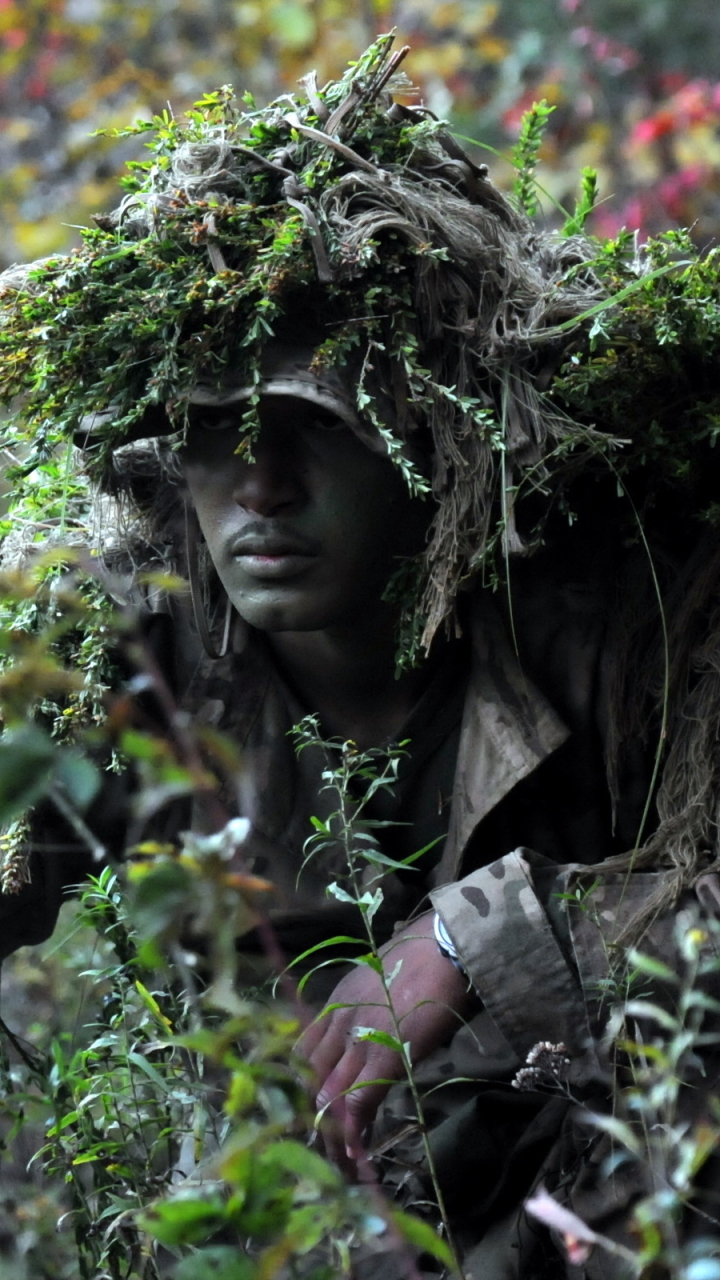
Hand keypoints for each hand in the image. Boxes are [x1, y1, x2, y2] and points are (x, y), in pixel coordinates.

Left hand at [296, 912, 472, 1169]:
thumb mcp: (378, 979)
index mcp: (335, 1002)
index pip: (302, 1052)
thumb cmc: (422, 958)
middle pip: (308, 1079)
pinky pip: (359, 1101)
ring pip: (328, 1096)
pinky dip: (354, 1131)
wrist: (445, 946)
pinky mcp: (383, 1057)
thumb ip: (365, 1009)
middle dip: (309, 1117)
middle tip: (315, 1147)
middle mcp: (336, 1021)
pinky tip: (354, 1154)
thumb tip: (369, 1033)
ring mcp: (357, 1040)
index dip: (301, 1087)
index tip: (306, 1112)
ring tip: (335, 1162)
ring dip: (329, 1133)